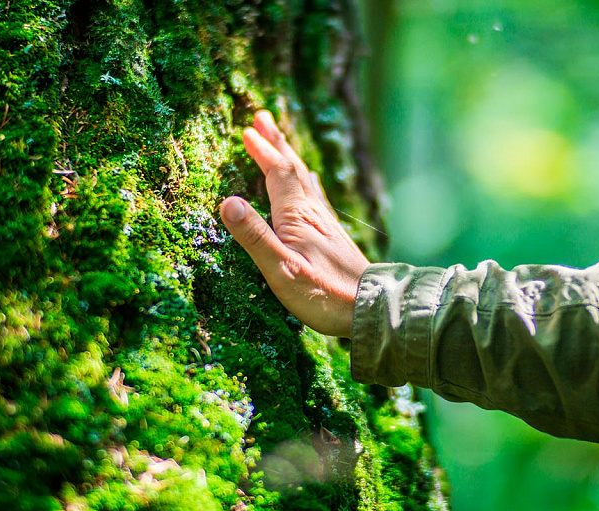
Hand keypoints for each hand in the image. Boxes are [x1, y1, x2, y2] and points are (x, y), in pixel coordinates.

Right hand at [220, 111, 369, 337]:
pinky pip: (315, 196)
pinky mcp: (333, 235)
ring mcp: (326, 223)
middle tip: (263, 117)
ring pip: (304, 180)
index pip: (278, 174)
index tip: (248, 131)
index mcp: (297, 216)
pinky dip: (305, 181)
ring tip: (281, 143)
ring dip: (290, 158)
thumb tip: (228, 202)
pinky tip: (309, 184)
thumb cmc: (323, 293)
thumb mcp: (282, 270)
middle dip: (277, 143)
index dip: (264, 151)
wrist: (370, 307)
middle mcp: (313, 212)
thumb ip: (255, 237)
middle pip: (293, 169)